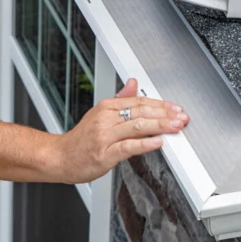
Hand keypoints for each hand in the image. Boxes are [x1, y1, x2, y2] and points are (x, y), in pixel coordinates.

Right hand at [51, 79, 188, 183]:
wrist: (59, 158)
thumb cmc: (81, 140)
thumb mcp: (99, 114)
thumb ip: (120, 99)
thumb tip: (133, 83)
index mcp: (106, 107)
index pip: (138, 101)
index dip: (160, 104)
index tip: (176, 108)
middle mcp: (105, 119)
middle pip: (140, 111)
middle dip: (165, 114)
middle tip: (181, 117)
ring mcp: (104, 136)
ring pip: (136, 126)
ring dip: (160, 126)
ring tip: (175, 126)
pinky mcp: (104, 154)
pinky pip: (128, 147)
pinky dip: (144, 144)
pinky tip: (157, 142)